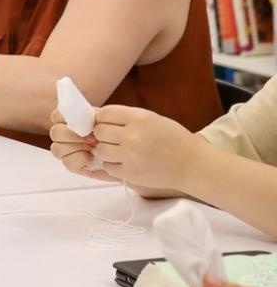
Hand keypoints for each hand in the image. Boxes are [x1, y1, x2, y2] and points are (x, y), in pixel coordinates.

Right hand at [48, 109, 118, 183]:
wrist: (134, 155)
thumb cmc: (123, 136)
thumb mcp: (111, 121)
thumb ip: (94, 116)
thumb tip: (84, 120)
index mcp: (73, 121)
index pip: (57, 116)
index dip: (63, 117)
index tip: (79, 122)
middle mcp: (68, 135)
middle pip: (55, 132)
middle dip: (71, 135)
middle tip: (90, 137)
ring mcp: (70, 151)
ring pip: (57, 148)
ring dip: (74, 147)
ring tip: (91, 148)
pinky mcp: (75, 165)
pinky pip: (67, 163)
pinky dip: (78, 159)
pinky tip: (90, 158)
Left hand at [90, 105, 204, 189]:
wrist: (193, 164)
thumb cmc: (172, 139)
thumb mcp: (151, 119)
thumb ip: (125, 117)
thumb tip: (94, 115)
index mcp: (139, 118)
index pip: (104, 113)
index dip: (102, 119)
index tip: (107, 124)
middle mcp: (133, 135)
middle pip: (99, 132)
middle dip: (104, 135)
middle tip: (115, 139)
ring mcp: (131, 155)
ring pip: (100, 150)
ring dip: (107, 151)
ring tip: (121, 151)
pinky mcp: (131, 173)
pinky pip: (108, 167)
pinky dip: (114, 165)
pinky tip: (126, 162)